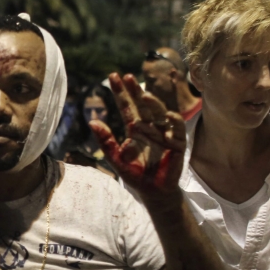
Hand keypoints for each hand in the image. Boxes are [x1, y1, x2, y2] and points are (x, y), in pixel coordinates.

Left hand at [90, 73, 185, 201]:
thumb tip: (92, 122)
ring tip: (143, 95)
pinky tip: (168, 115)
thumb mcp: (116, 159)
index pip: (127, 107)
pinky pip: (177, 129)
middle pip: (142, 105)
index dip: (121, 93)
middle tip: (126, 76)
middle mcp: (150, 127)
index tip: (113, 77)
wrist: (153, 192)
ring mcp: (164, 134)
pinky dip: (174, 122)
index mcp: (135, 129)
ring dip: (153, 103)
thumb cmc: (135, 175)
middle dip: (135, 90)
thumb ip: (106, 141)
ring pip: (160, 113)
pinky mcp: (177, 144)